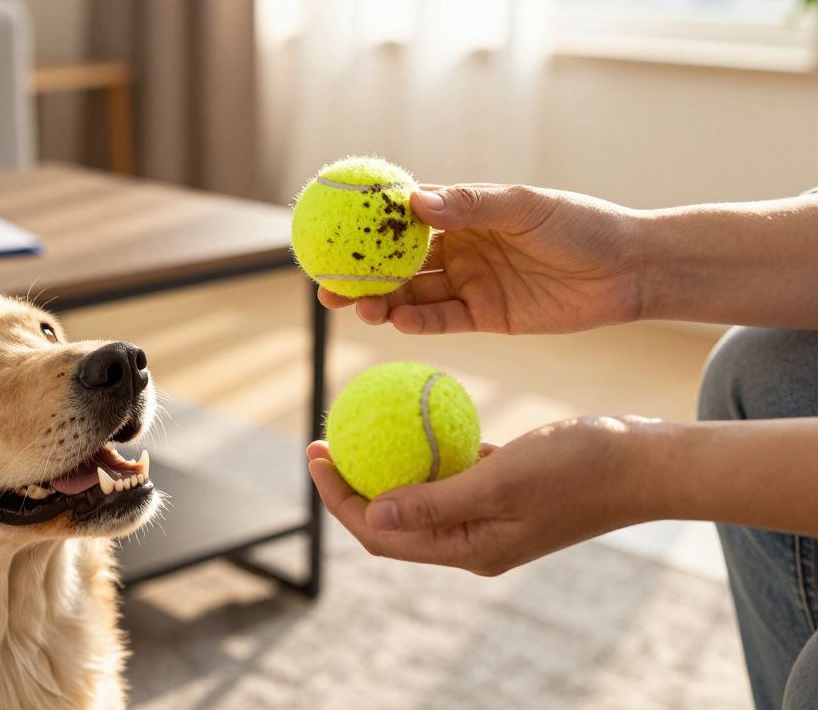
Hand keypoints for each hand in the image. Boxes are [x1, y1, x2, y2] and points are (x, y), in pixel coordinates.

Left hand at [306, 416, 662, 574]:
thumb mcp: (501, 481)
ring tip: (355, 426)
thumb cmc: (580, 470)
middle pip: (393, 518)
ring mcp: (492, 513)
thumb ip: (436, 502)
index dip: (339, 500)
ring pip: (421, 491)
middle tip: (322, 440)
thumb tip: (374, 514)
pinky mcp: (508, 487)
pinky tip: (411, 413)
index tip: (314, 455)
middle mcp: (475, 538)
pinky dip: (429, 447)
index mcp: (469, 549)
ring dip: (386, 464)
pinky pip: (454, 468)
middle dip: (351, 484)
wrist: (649, 463)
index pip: (382, 536)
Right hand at [318, 184, 643, 333]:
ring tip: (356, 307)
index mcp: (463, 212)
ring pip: (413, 294)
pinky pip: (442, 321)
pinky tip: (396, 322)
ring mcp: (469, 283)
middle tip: (325, 282)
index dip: (363, 223)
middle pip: (396, 262)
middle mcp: (459, 247)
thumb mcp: (525, 207)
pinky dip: (417, 323)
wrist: (630, 270)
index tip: (327, 228)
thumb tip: (413, 200)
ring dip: (382, 301)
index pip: (402, 216)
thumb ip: (470, 206)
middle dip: (358, 273)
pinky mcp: (485, 317)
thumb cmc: (581, 224)